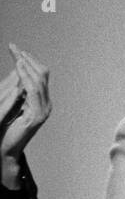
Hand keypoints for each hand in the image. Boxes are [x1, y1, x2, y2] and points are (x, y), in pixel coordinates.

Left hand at [1, 45, 51, 187]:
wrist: (5, 150)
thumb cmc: (5, 131)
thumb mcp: (10, 104)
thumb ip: (16, 90)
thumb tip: (16, 72)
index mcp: (41, 102)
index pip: (39, 76)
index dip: (29, 61)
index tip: (17, 49)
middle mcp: (46, 104)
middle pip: (42, 75)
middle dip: (28, 60)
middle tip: (16, 48)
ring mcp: (44, 111)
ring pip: (39, 81)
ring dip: (27, 67)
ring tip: (17, 56)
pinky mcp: (37, 116)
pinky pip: (33, 92)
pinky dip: (26, 78)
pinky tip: (19, 70)